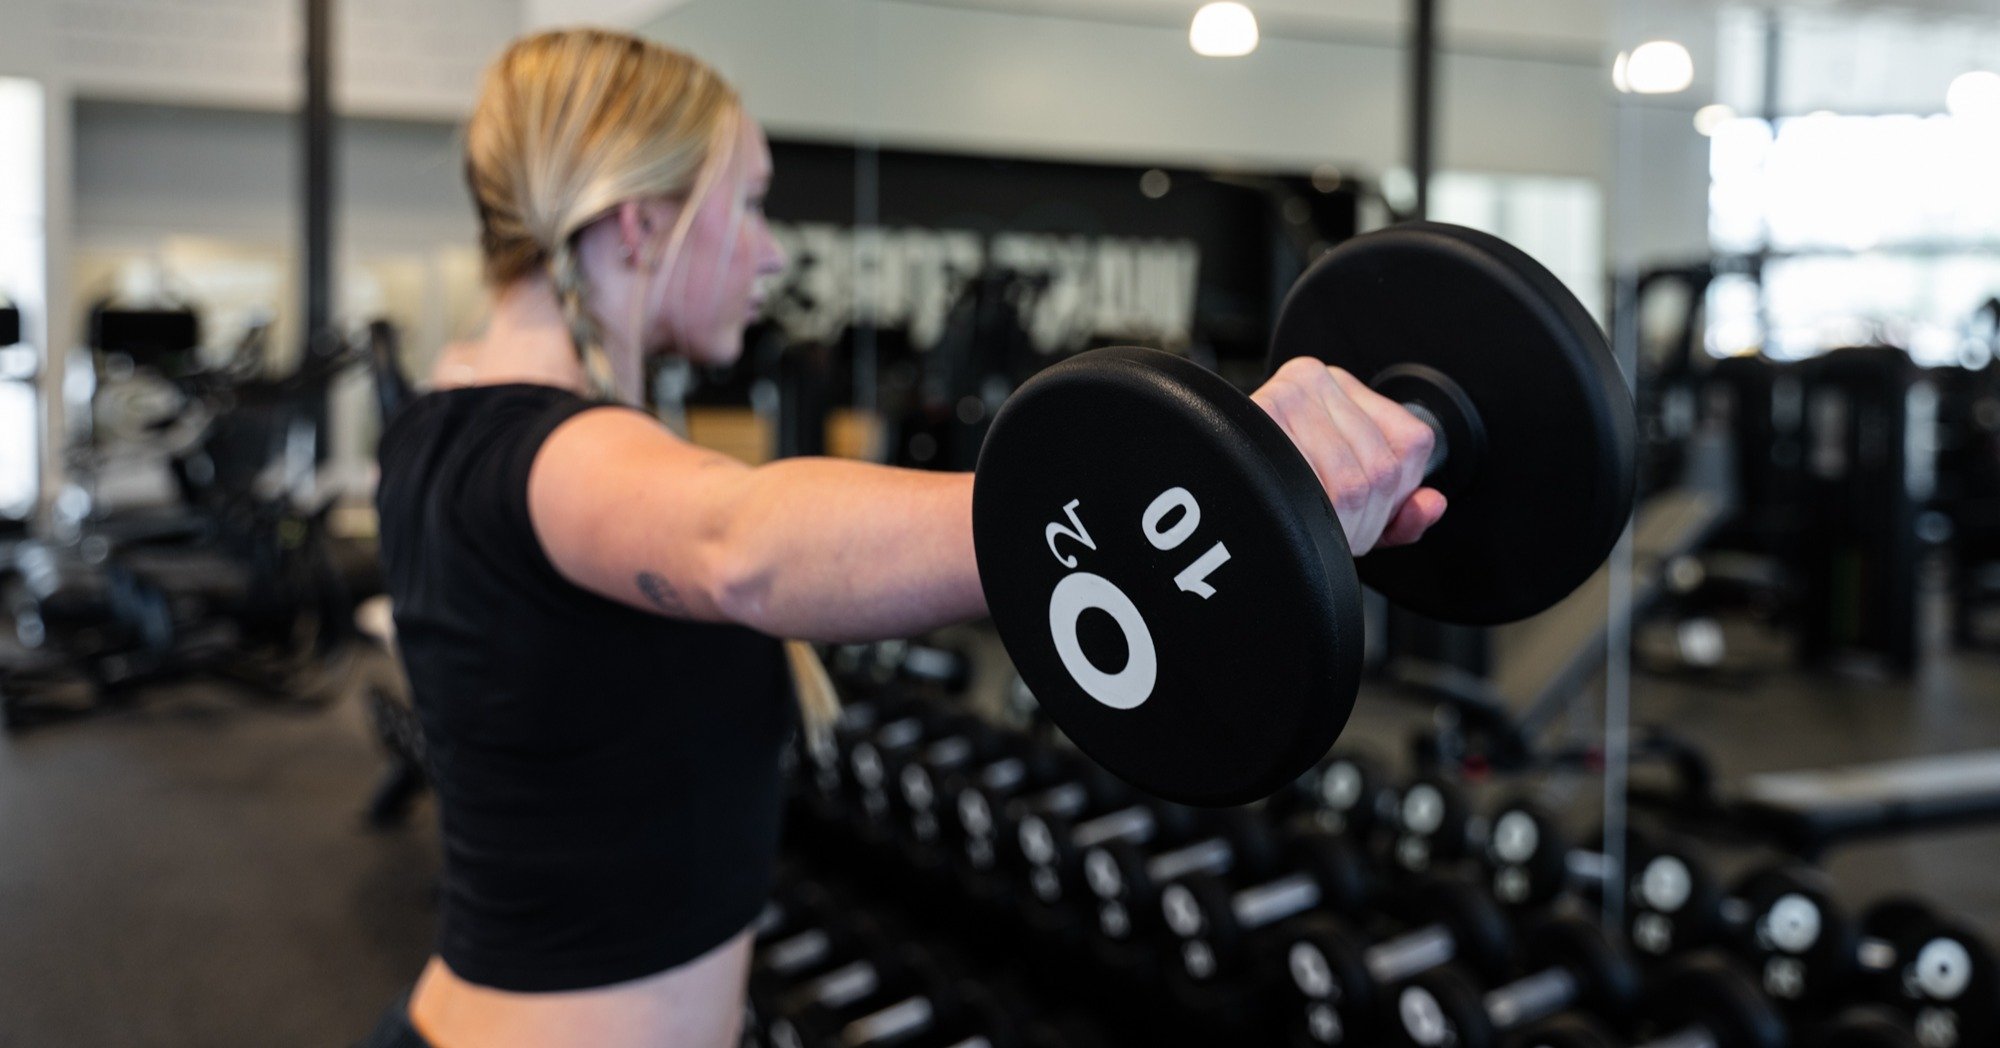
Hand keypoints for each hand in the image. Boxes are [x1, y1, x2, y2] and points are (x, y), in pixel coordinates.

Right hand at [1251, 357, 1446, 554]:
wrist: (1211, 495)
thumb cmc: (1270, 490)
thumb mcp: (1348, 501)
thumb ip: (1399, 509)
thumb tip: (1432, 505)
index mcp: (1340, 385)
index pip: (1412, 444)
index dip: (1396, 494)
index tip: (1365, 510)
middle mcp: (1315, 380)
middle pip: (1384, 469)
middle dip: (1368, 517)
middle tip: (1336, 526)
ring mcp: (1290, 396)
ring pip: (1356, 482)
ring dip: (1344, 524)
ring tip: (1316, 524)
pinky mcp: (1266, 416)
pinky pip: (1324, 486)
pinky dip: (1319, 514)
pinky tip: (1299, 512)